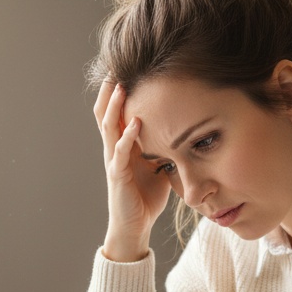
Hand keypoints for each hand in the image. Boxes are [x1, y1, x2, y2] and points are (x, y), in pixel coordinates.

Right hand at [93, 79, 171, 261]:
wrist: (134, 226)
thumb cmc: (146, 196)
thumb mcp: (158, 165)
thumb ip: (164, 146)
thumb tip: (186, 129)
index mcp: (122, 144)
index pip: (115, 110)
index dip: (117, 89)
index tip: (127, 66)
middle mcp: (113, 148)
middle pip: (104, 111)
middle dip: (110, 89)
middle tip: (117, 65)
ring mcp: (113, 160)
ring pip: (108, 126)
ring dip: (115, 105)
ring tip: (123, 85)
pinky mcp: (117, 175)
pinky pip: (120, 152)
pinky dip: (127, 136)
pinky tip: (136, 123)